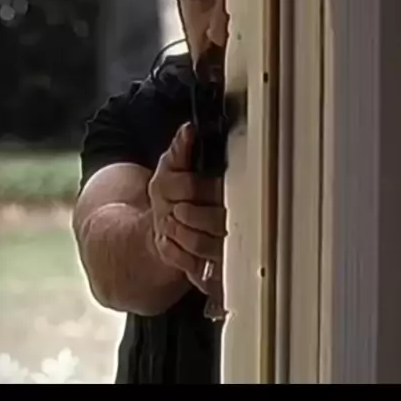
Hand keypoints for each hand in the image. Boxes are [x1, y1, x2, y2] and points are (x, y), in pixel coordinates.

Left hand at [149, 123, 226, 294]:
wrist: (165, 229)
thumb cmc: (172, 196)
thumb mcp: (170, 169)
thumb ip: (179, 150)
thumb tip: (188, 130)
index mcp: (229, 190)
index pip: (218, 190)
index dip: (192, 190)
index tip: (178, 194)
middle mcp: (235, 219)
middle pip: (217, 220)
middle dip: (190, 215)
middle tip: (173, 211)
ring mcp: (225, 247)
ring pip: (205, 244)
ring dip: (181, 234)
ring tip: (169, 224)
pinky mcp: (213, 270)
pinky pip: (196, 266)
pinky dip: (177, 254)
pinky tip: (169, 243)